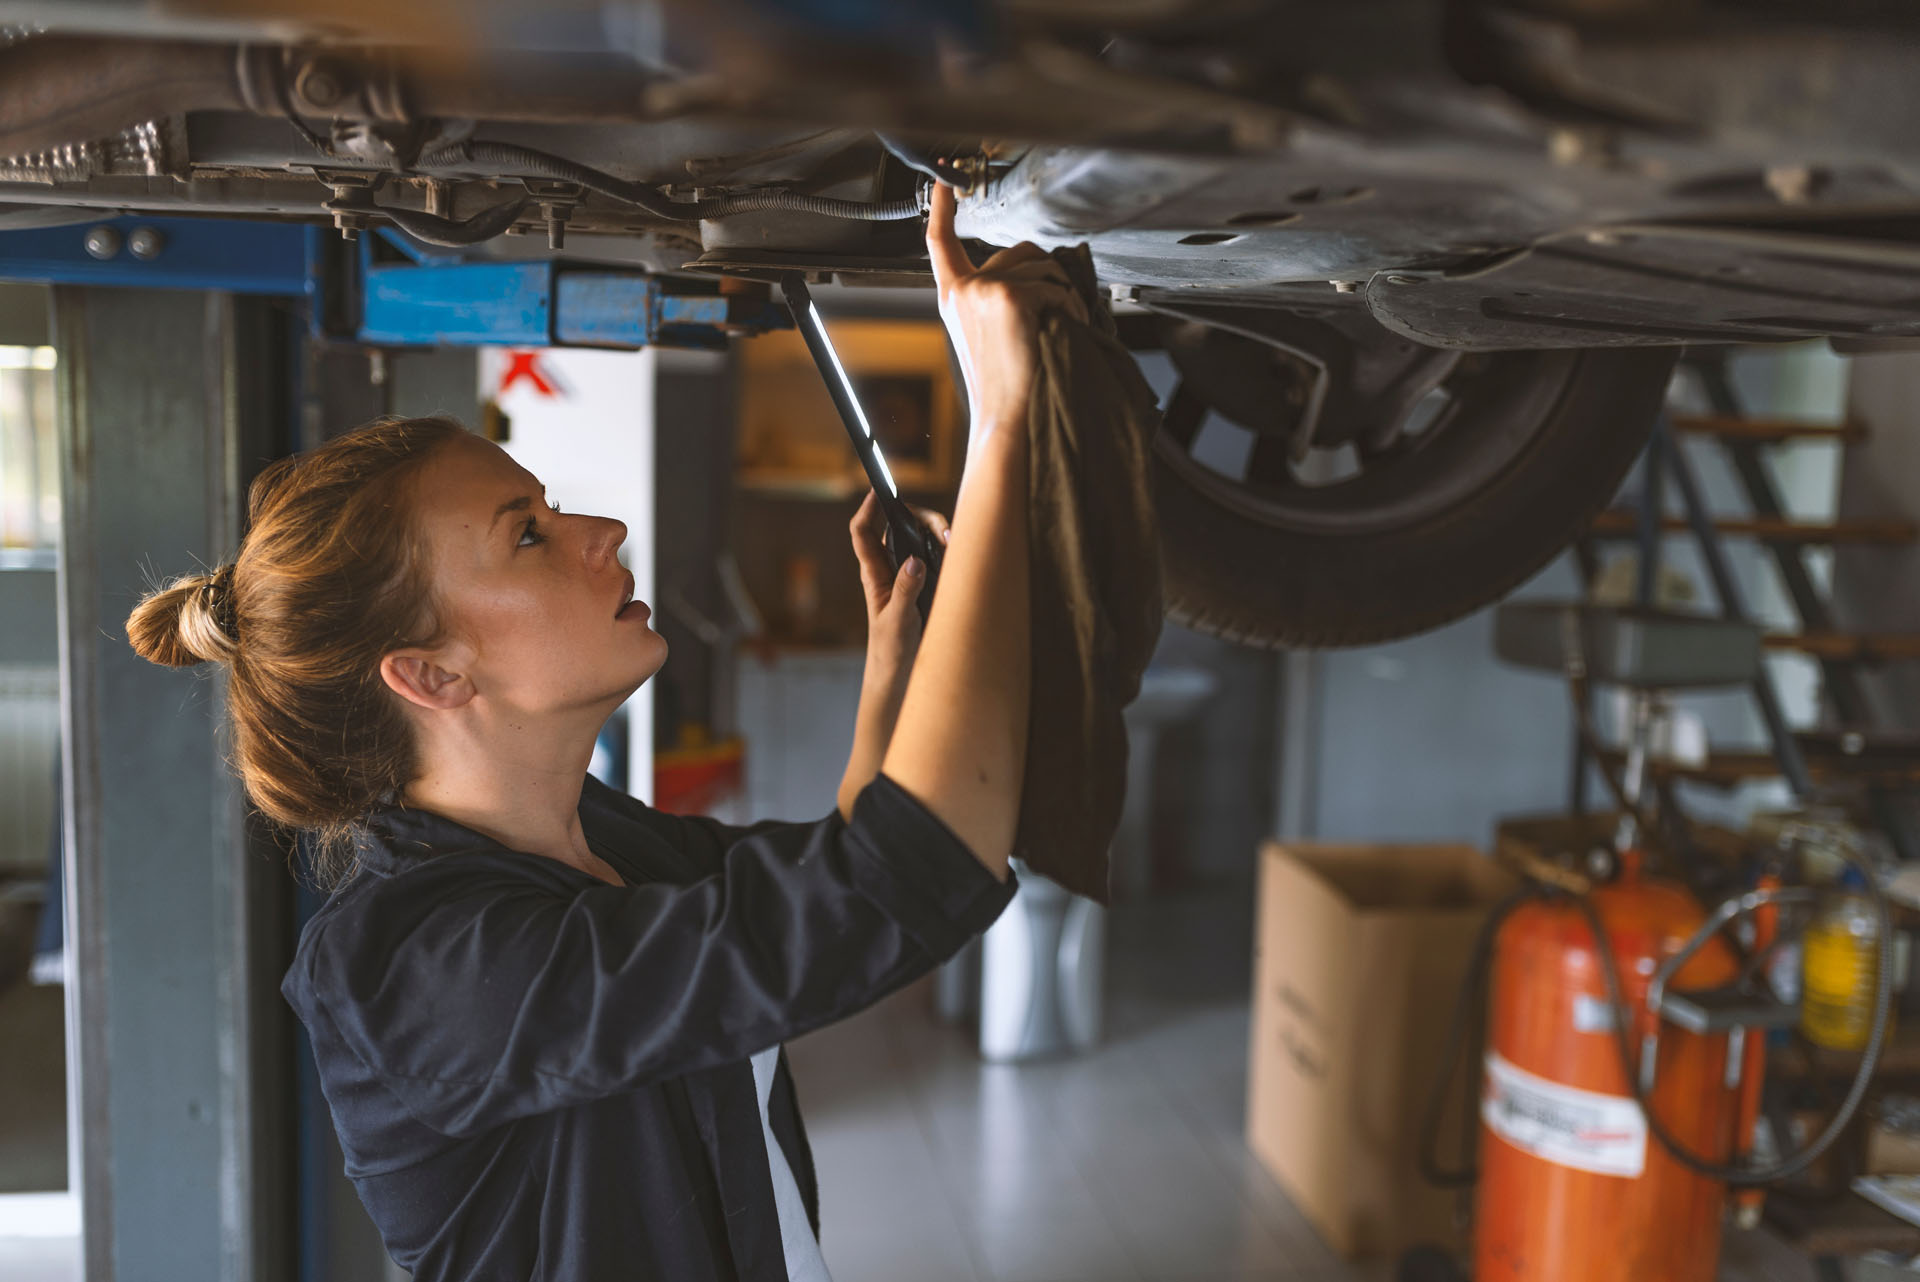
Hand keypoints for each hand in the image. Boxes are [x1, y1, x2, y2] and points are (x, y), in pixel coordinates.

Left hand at [849, 490, 949, 669]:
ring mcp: (905, 574)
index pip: (862, 532)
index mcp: (874, 574)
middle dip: (918, 517)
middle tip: (943, 530)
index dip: (867, 508)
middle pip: (896, 527)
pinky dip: (945, 549)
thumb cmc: (890, 649)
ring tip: (952, 541)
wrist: (898, 673)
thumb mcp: (897, 622)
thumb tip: (914, 562)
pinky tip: (957, 554)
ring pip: (916, 538)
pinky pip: (932, 555)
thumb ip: (905, 591)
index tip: (879, 490)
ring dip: (934, 532)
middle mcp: (888, 568)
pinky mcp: (923, 583)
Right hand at [925, 183, 1087, 432]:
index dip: (944, 208)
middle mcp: (964, 289)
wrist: (1007, 419)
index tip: (945, 179)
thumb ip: (997, 298)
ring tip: (1055, 329)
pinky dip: (1068, 308)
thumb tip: (1041, 273)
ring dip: (1061, 294)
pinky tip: (1059, 332)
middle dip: (1046, 276)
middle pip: (1019, 251)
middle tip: (1052, 314)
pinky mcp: (1010, 296)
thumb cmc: (1004, 385)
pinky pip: (1056, 287)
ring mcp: (985, 290)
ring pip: (1043, 267)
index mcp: (954, 298)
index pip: (941, 243)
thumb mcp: (987, 335)